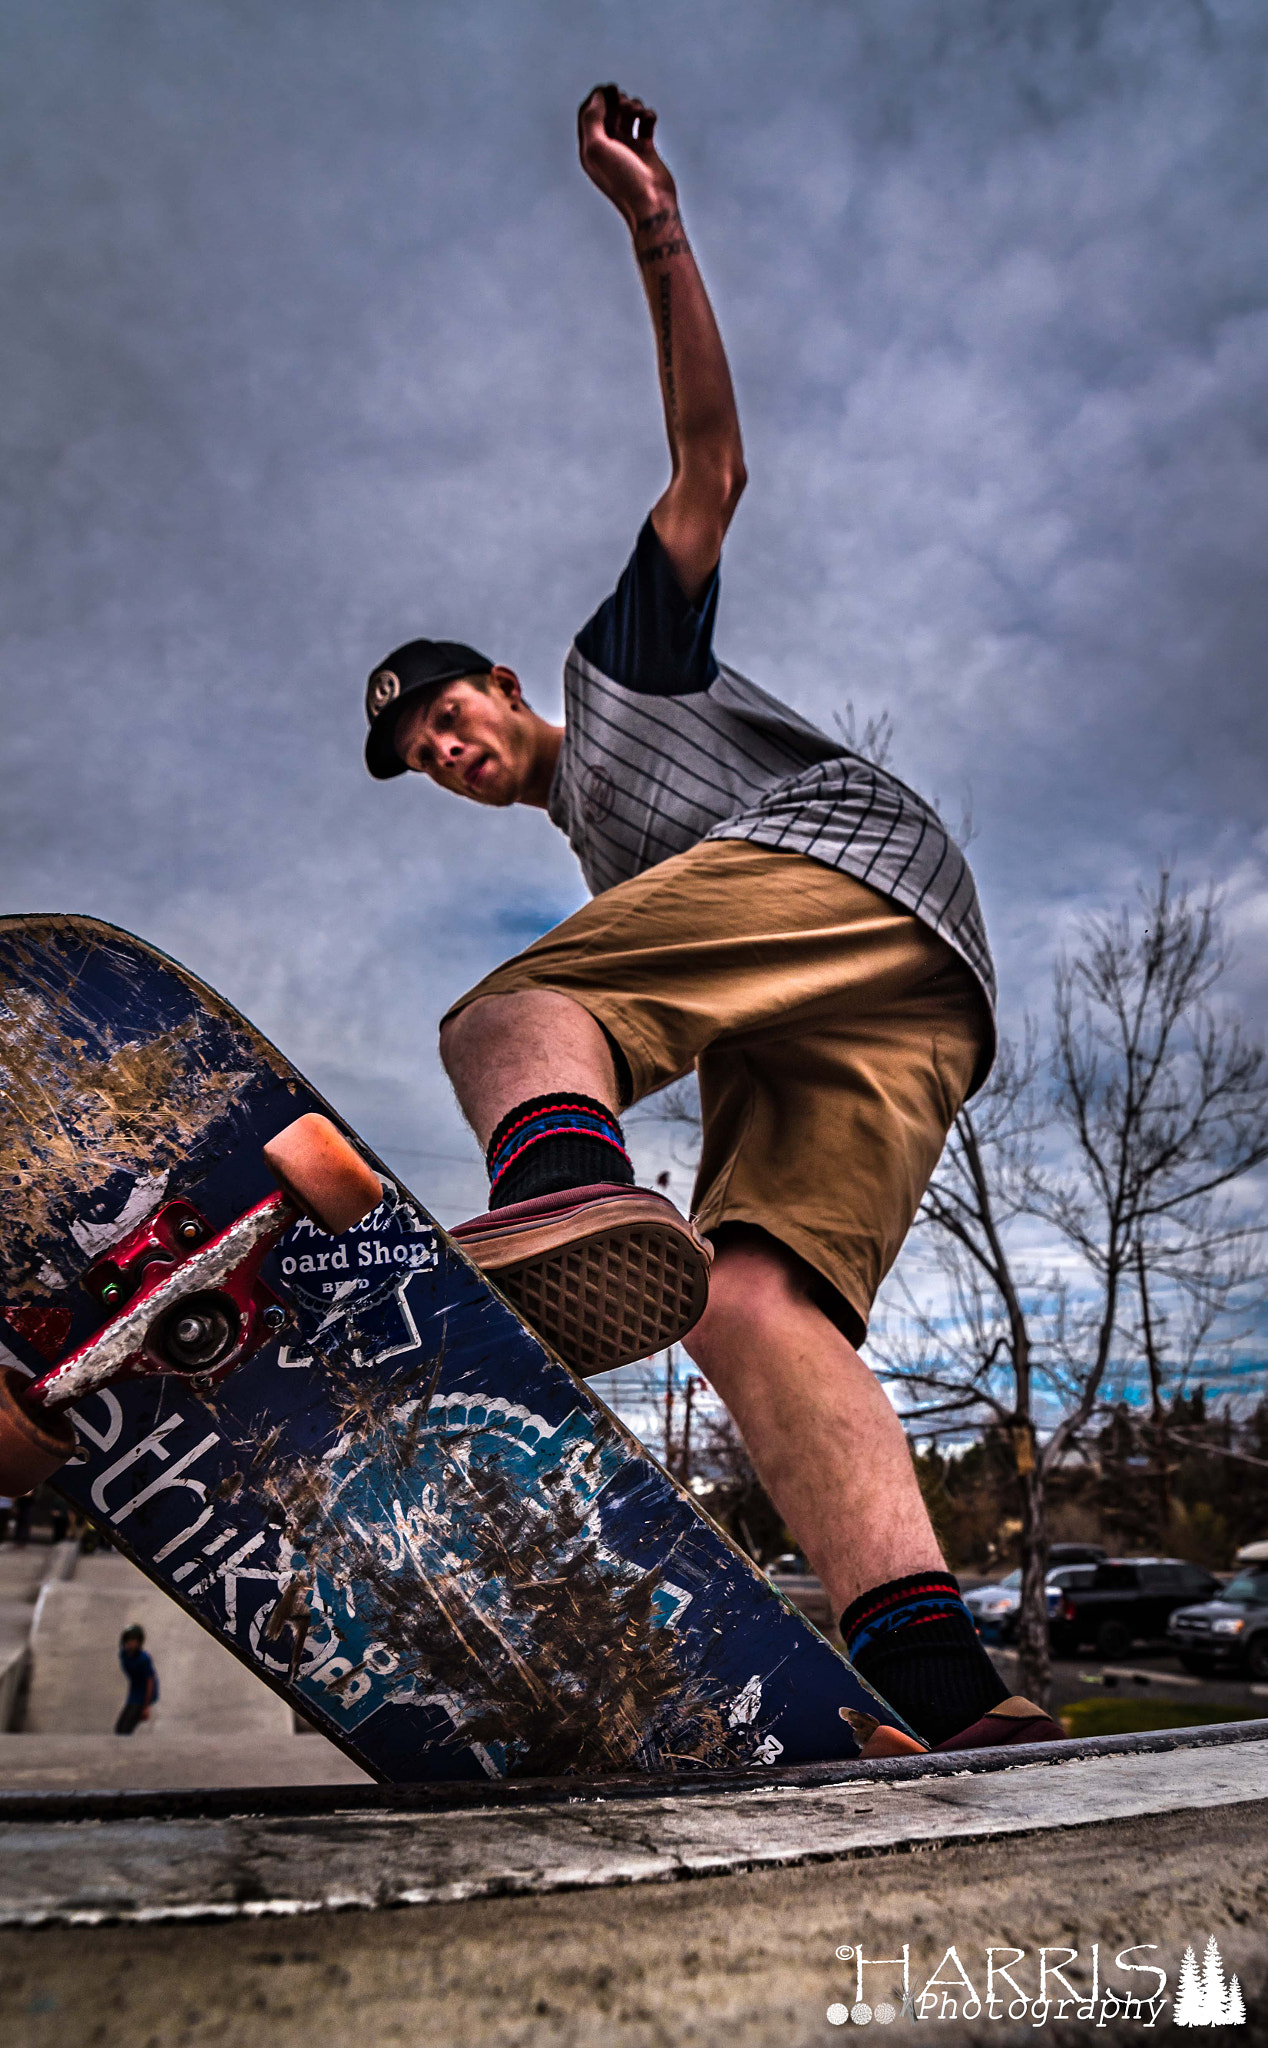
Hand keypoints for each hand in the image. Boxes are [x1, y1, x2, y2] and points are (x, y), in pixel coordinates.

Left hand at [577, 84, 676, 228]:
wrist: (650, 204)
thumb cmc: (622, 179)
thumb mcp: (597, 148)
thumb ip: (592, 119)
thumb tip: (597, 96)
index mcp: (590, 148)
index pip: (588, 113)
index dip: (597, 97)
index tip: (609, 89)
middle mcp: (607, 147)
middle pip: (608, 111)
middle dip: (617, 101)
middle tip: (625, 103)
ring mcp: (627, 148)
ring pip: (627, 114)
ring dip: (633, 106)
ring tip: (638, 112)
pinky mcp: (645, 150)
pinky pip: (645, 123)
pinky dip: (647, 115)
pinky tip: (649, 118)